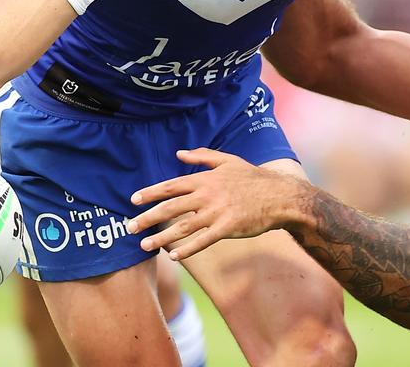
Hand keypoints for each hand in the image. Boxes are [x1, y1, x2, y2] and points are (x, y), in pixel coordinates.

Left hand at [127, 148, 308, 259]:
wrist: (279, 196)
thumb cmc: (253, 178)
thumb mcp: (227, 160)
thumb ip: (202, 156)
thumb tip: (179, 153)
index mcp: (205, 179)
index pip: (171, 185)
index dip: (151, 192)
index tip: (133, 200)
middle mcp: (207, 195)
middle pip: (171, 207)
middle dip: (148, 217)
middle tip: (130, 226)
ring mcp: (217, 212)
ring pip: (183, 226)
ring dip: (162, 237)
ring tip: (144, 245)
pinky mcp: (228, 228)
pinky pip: (203, 240)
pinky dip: (187, 249)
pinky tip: (173, 256)